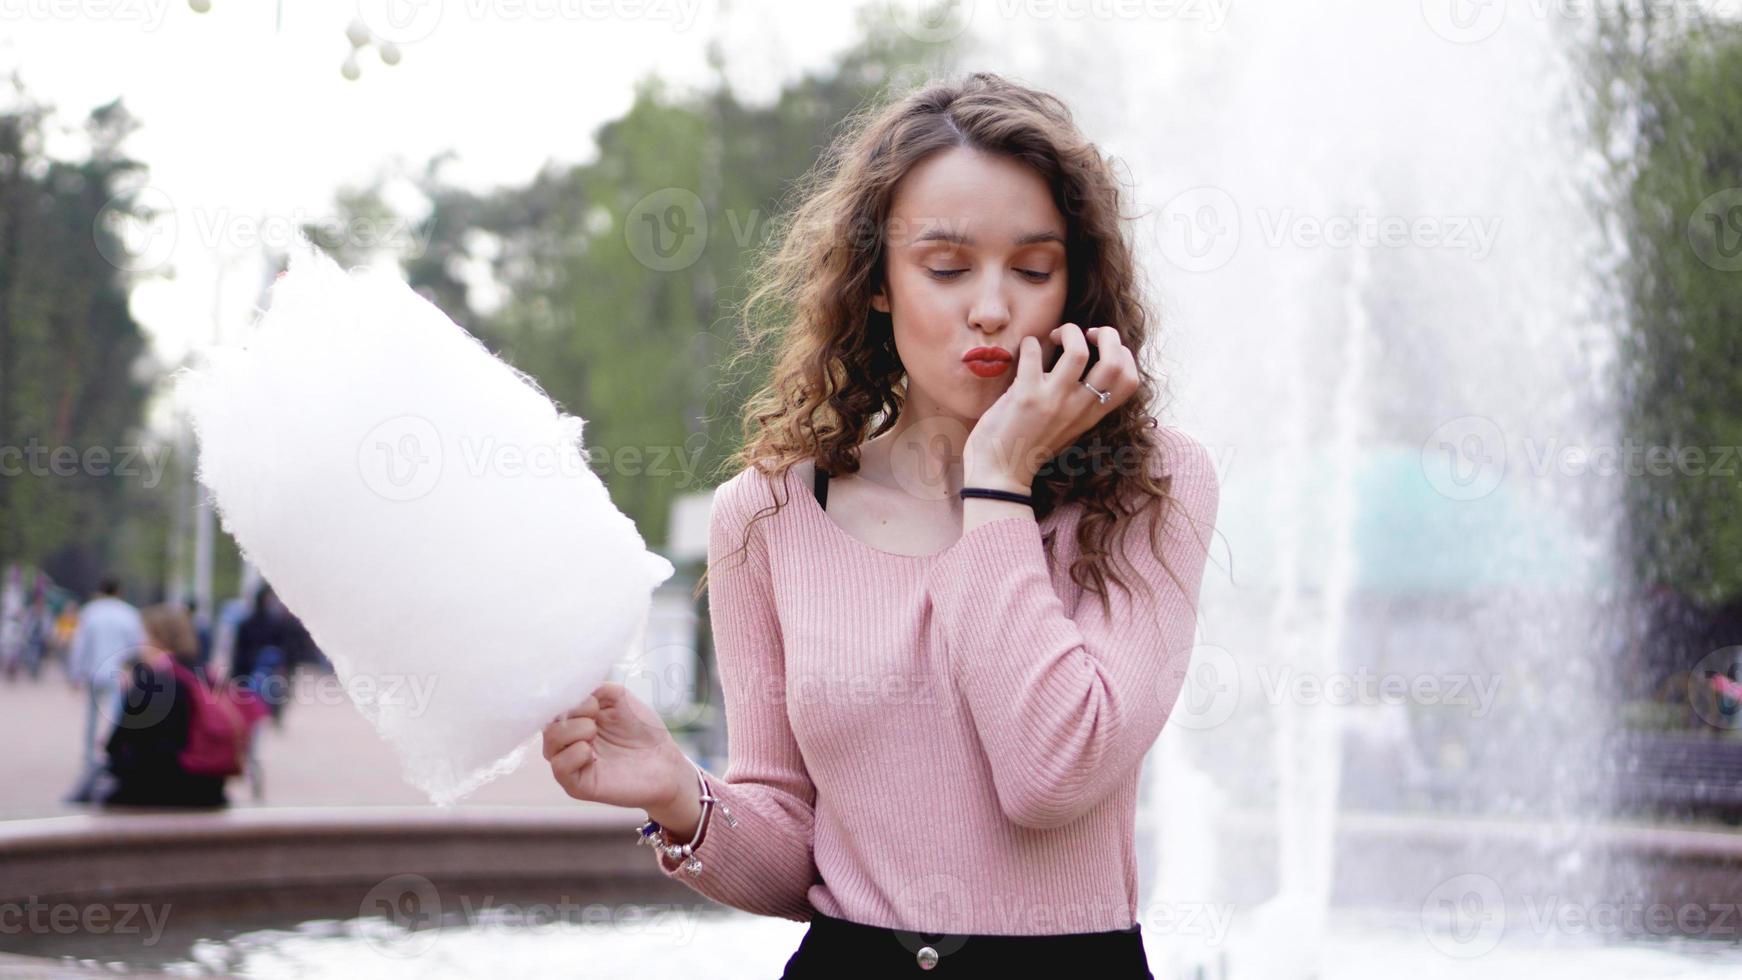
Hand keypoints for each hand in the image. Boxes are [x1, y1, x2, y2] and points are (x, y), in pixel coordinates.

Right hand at [543, 681, 688, 810]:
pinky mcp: (578, 785)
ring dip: (572, 730)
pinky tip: (591, 752)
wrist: (666, 761)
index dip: (568, 698)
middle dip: (571, 712)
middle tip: (596, 715)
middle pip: (547, 724)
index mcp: (576, 720)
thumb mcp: (621, 698)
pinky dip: (574, 754)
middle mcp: (570, 742)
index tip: (594, 700)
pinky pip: (559, 768)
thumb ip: (598, 688)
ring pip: (549, 743)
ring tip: (594, 732)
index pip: (553, 706)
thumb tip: (576, 688)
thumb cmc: (644, 731)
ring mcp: (573, 764)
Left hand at [963, 323, 1138, 487]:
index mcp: (1091, 415)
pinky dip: (1029, 343)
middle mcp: (1078, 408)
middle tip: (1087, 333)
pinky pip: (1033, 353)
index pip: (1129, 381)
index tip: (1103, 347)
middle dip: (1107, 335)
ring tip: (1055, 336)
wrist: (999, 475)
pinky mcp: (1026, 396)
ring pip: (1078, 352)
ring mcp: (1053, 401)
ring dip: (1068, 332)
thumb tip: (1080, 369)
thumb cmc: (1028, 448)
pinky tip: (1025, 350)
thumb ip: (1078, 404)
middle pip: (1115, 363)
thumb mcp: (1067, 428)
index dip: (1123, 354)